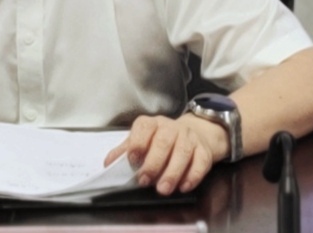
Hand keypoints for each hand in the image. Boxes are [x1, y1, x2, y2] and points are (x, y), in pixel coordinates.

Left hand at [104, 114, 224, 194]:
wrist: (195, 132)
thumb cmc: (162, 140)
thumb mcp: (142, 141)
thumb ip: (125, 151)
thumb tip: (109, 163)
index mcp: (152, 124)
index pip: (144, 128)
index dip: (137, 143)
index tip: (132, 159)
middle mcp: (171, 127)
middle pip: (163, 141)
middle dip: (153, 163)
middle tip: (145, 180)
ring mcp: (189, 137)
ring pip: (183, 152)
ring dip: (172, 172)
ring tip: (163, 189)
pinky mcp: (204, 150)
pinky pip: (201, 162)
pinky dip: (193, 175)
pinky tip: (184, 186)